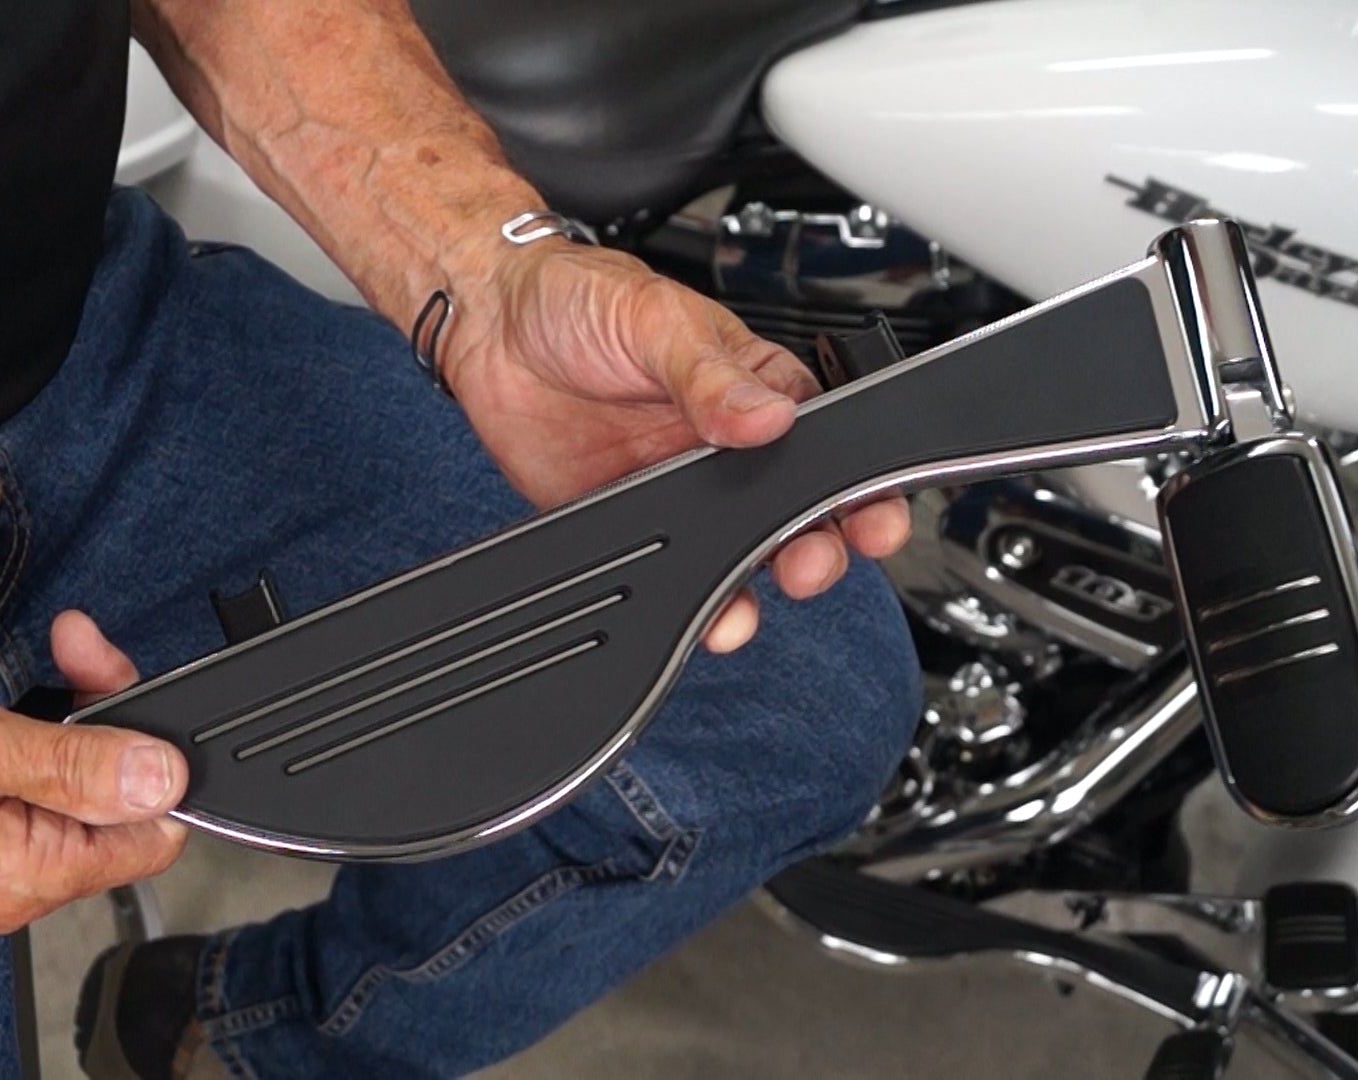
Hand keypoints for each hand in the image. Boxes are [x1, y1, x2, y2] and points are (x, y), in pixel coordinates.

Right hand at [0, 612, 177, 933]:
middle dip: (112, 715)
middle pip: (115, 803)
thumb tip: (164, 780)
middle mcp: (9, 883)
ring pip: (74, 784)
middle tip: (80, 645)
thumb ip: (76, 766)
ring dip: (75, 712)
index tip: (129, 688)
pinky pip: (29, 785)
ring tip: (58, 650)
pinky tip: (13, 697)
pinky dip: (33, 731)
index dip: (157, 757)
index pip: (150, 835)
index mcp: (21, 876)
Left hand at [442, 243, 911, 651]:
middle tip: (810, 559)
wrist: (486, 319)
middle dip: (815, 546)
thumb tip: (766, 415)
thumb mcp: (654, 318)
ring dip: (752, 584)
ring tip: (749, 600)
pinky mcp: (623, 516)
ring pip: (734, 552)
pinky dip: (686, 602)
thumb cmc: (577, 293)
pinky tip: (698, 612)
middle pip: (792, 512)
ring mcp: (675, 485)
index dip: (855, 485)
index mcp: (751, 384)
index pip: (823, 442)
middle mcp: (722, 443)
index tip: (872, 516)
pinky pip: (665, 568)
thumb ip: (710, 374)